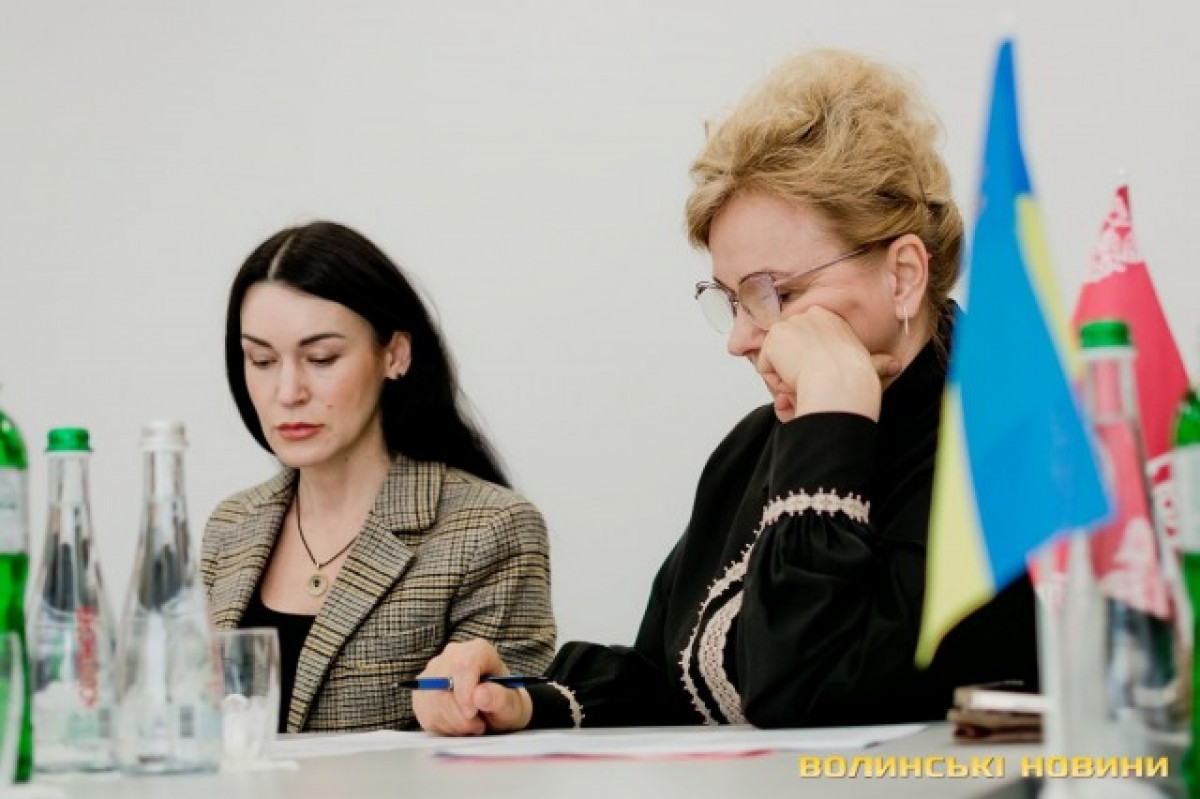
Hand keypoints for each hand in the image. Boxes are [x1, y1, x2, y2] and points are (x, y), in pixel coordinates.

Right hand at [411, 639, 532, 735]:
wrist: (494, 711)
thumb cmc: (505, 704)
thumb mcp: (513, 705)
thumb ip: (501, 698)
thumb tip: (480, 695)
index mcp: (478, 651)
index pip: (463, 665)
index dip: (464, 692)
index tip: (472, 714)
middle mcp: (452, 655)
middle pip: (442, 684)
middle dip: (459, 715)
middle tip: (478, 727)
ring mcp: (433, 672)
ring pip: (431, 700)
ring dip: (452, 723)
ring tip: (472, 726)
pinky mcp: (421, 691)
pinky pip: (423, 712)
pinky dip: (441, 726)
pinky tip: (458, 726)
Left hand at [756, 307, 898, 422]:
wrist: (842, 384)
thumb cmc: (858, 380)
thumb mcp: (869, 365)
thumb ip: (876, 363)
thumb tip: (895, 365)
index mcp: (832, 318)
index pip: (807, 342)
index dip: (810, 362)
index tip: (823, 375)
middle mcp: (809, 314)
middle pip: (790, 349)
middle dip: (797, 370)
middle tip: (815, 381)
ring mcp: (790, 324)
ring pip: (777, 360)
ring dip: (788, 377)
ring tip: (809, 382)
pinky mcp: (775, 338)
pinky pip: (765, 368)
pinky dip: (776, 382)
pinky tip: (796, 380)